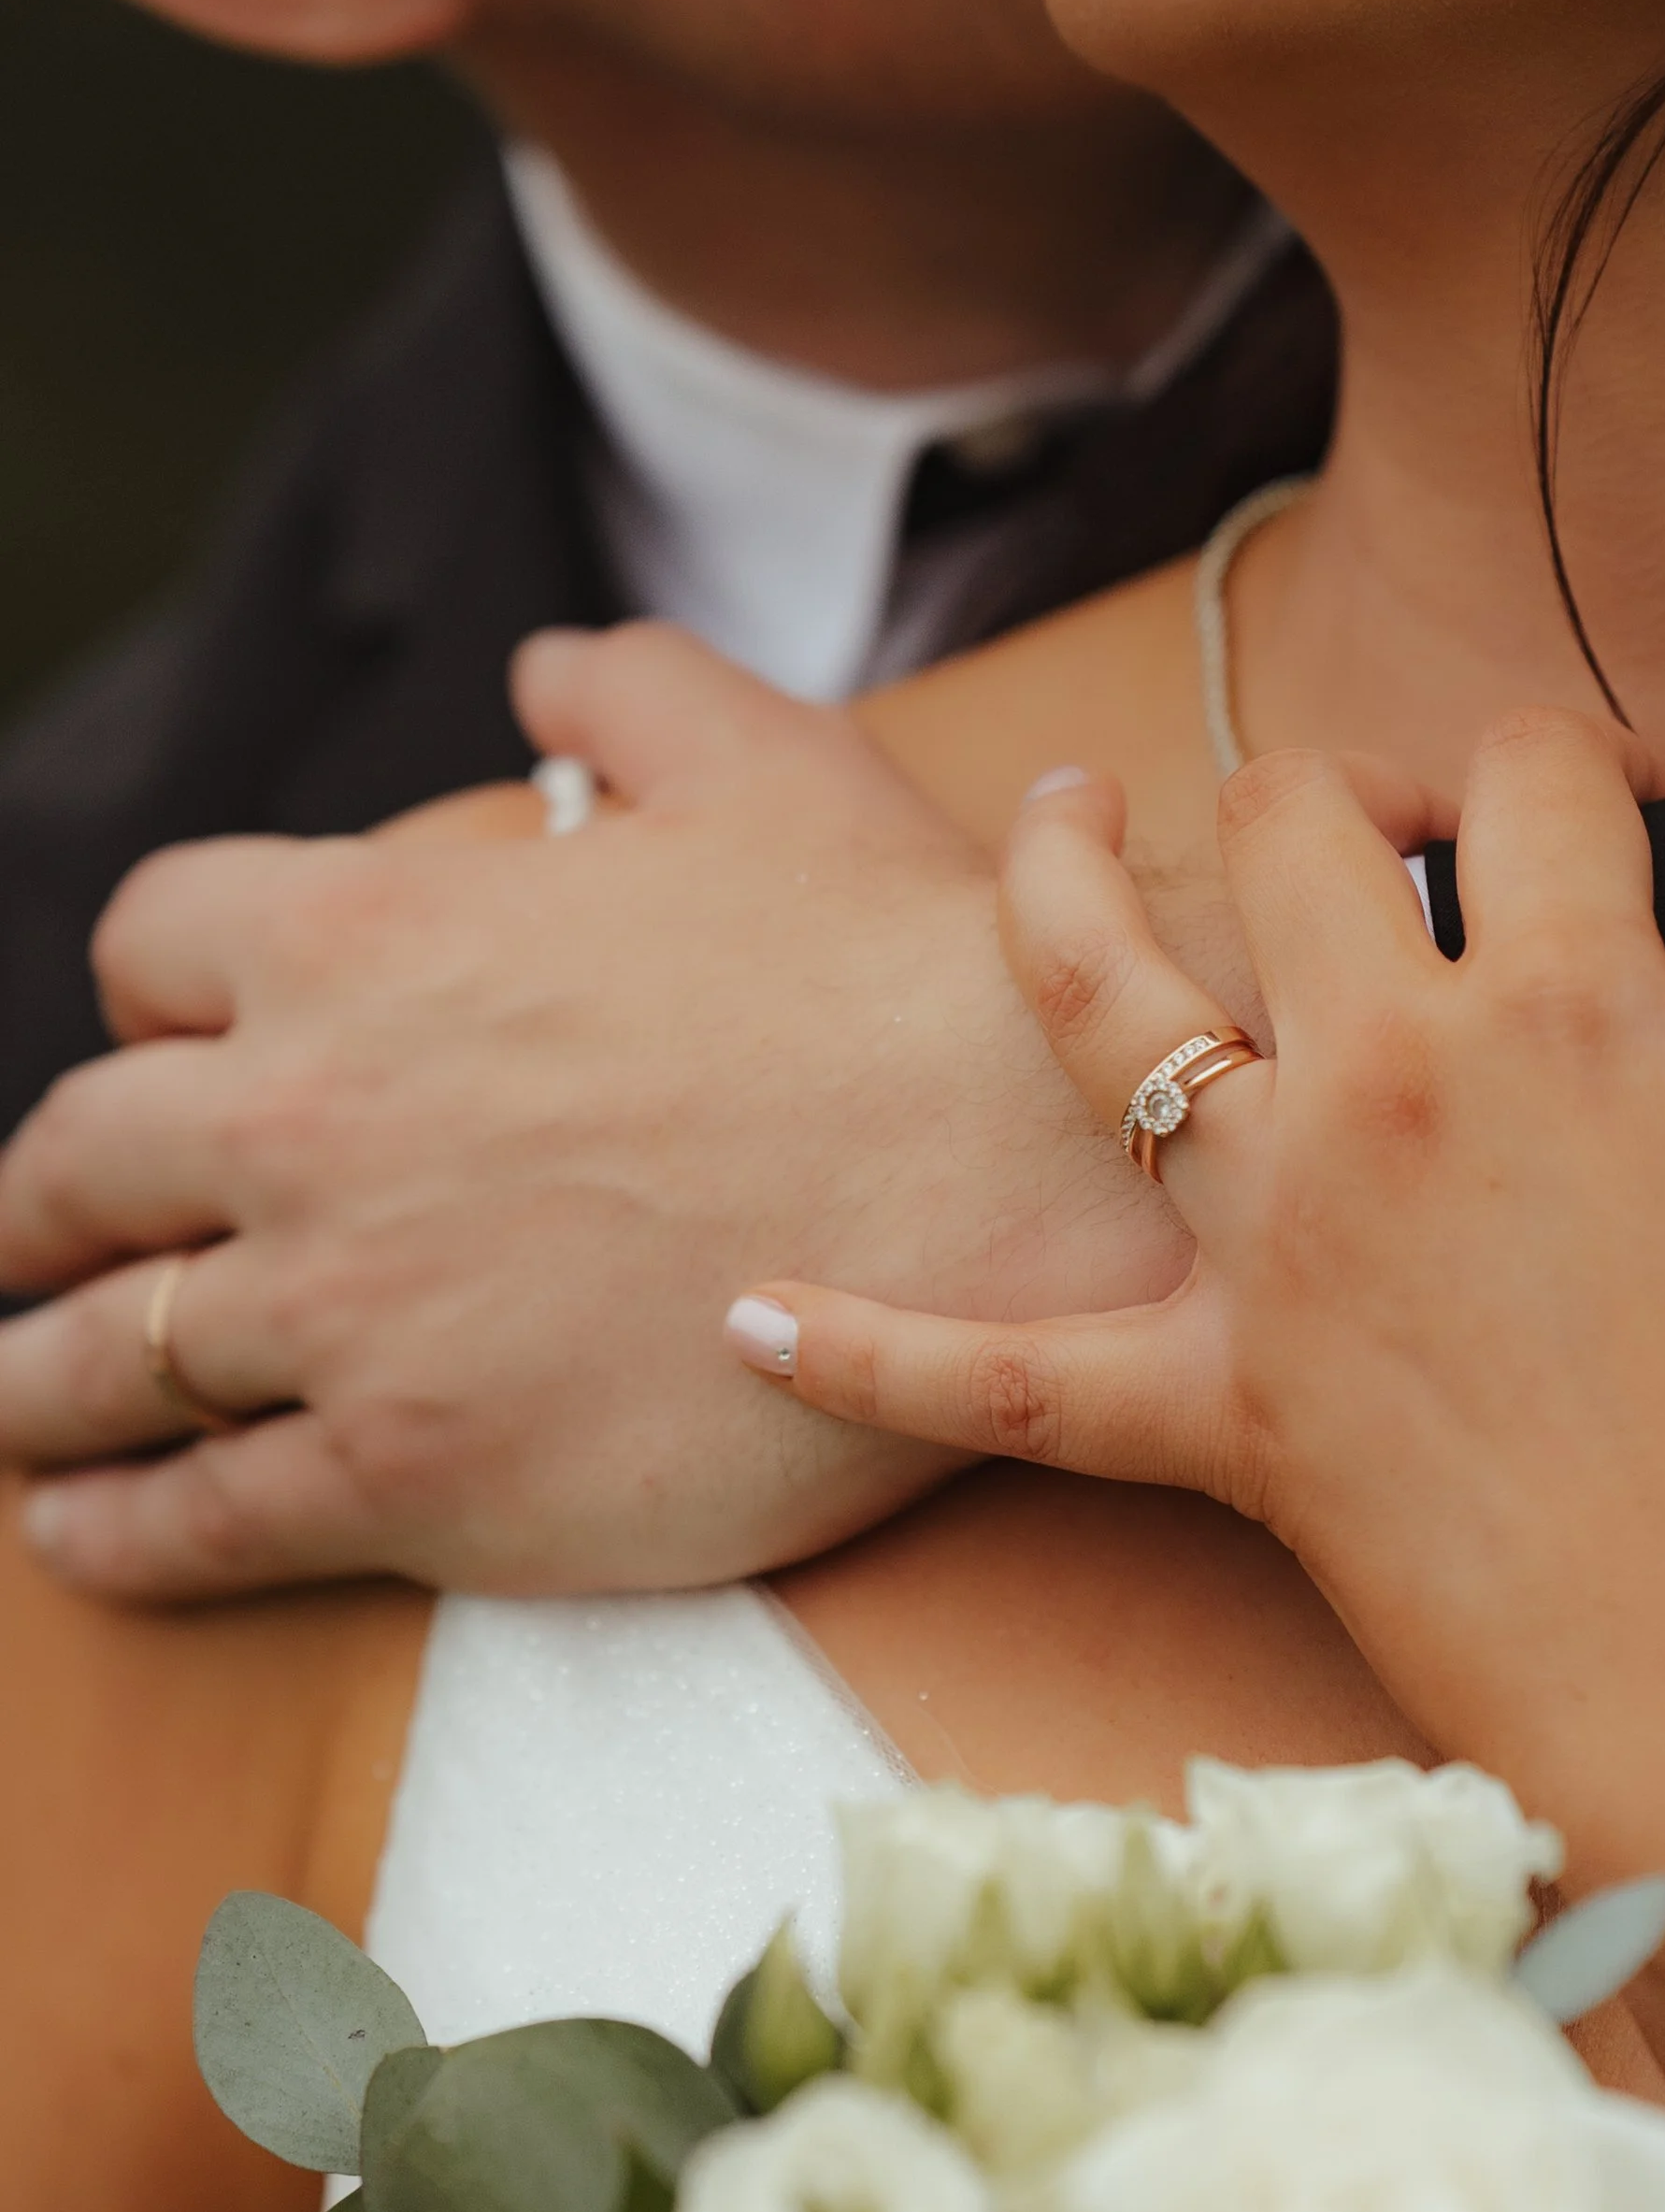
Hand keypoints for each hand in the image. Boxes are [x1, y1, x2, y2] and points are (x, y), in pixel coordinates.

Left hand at [0, 628, 1190, 1599]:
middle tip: (35, 1235)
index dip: (150, 998)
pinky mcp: (413, 1474)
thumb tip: (543, 673)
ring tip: (11, 1408)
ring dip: (36, 1382)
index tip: (168, 1046)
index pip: (150, 951)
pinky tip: (83, 1538)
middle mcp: (306, 1123)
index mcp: (362, 939)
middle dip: (40, 1204)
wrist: (1018, 1169)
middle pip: (73, 1165)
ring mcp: (345, 1312)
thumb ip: (623, 692)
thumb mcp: (760, 759)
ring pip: (100, 1358)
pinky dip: (116, 1532)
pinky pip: (198, 1518)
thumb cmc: (898, 963)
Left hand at [750, 713, 1664, 1895]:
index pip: (1542, 780)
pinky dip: (866, 1347)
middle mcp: (1393, 1092)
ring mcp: (1278, 1250)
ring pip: (1103, 1001)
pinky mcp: (1216, 1418)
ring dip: (1057, 883)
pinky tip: (742, 1311)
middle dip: (1338, 784)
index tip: (1613, 809)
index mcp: (1580, 1018)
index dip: (1580, 762)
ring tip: (1051, 814)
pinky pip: (997, 1379)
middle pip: (1298, 829)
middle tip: (1380, 822)